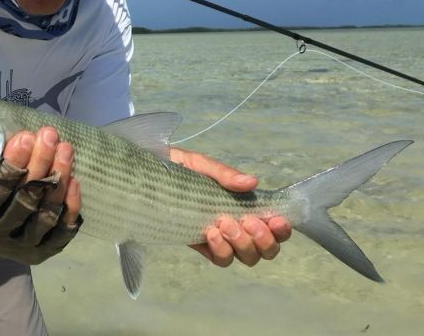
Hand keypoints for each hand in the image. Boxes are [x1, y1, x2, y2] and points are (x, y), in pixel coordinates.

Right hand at [0, 127, 81, 264]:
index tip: (26, 136)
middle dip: (39, 164)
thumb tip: (23, 136)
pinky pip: (62, 232)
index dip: (12, 163)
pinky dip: (70, 207)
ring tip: (65, 149)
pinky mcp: (42, 252)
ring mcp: (22, 247)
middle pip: (24, 200)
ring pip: (45, 215)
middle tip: (50, 136)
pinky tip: (74, 181)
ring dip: (58, 180)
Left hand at [169, 147, 291, 267]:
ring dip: (241, 244)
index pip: (273, 226)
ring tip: (223, 223)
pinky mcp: (199, 245)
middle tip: (246, 221)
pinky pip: (219, 259)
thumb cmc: (176, 168)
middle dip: (262, 240)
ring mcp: (219, 238)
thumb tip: (252, 182)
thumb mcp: (200, 164)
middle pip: (264, 250)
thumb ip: (224, 174)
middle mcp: (236, 225)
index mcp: (242, 204)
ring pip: (245, 258)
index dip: (281, 230)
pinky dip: (220, 250)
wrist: (143, 178)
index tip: (275, 220)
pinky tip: (209, 233)